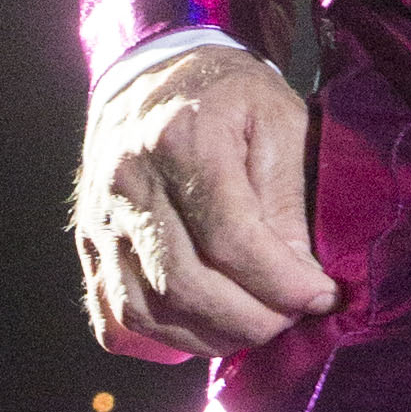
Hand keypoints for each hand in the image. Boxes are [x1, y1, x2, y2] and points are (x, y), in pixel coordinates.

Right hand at [73, 42, 335, 360]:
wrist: (155, 69)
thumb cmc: (229, 95)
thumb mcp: (278, 121)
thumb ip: (287, 201)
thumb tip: (300, 279)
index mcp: (182, 140)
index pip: (230, 239)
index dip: (281, 283)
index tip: (321, 297)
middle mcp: (129, 183)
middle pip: (185, 284)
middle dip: (250, 320)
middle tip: (292, 320)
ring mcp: (101, 219)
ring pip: (146, 310)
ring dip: (209, 338)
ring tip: (256, 328)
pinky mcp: (89, 245)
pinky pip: (113, 318)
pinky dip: (157, 341)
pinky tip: (201, 330)